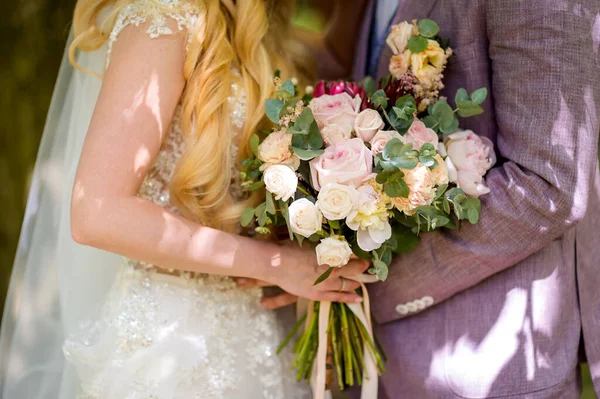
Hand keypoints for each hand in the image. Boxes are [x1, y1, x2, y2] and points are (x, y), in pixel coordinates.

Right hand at [249, 242, 369, 308]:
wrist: (275, 264)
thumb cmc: (291, 248)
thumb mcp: (312, 242)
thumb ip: (328, 245)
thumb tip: (341, 243)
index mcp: (331, 255)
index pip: (353, 256)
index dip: (361, 256)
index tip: (366, 254)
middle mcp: (331, 270)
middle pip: (353, 270)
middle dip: (361, 268)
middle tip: (367, 265)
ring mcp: (325, 284)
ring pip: (347, 284)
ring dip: (356, 282)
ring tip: (361, 280)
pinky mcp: (317, 294)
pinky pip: (337, 298)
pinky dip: (349, 297)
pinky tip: (358, 298)